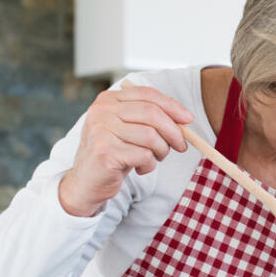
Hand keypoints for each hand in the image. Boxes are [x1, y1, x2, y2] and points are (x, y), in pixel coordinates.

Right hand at [58, 82, 193, 216]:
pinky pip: (144, 155)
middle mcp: (102, 111)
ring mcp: (101, 130)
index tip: (188, 119)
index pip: (147, 94)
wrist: (87, 182)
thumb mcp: (131, 130)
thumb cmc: (115, 154)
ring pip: (151, 136)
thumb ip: (151, 119)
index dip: (172, 106)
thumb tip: (184, 118)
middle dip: (174, 131)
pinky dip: (150, 165)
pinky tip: (141, 168)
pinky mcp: (105, 152)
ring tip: (154, 159)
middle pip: (152, 113)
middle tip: (181, 146)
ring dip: (161, 152)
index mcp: (109, 100)